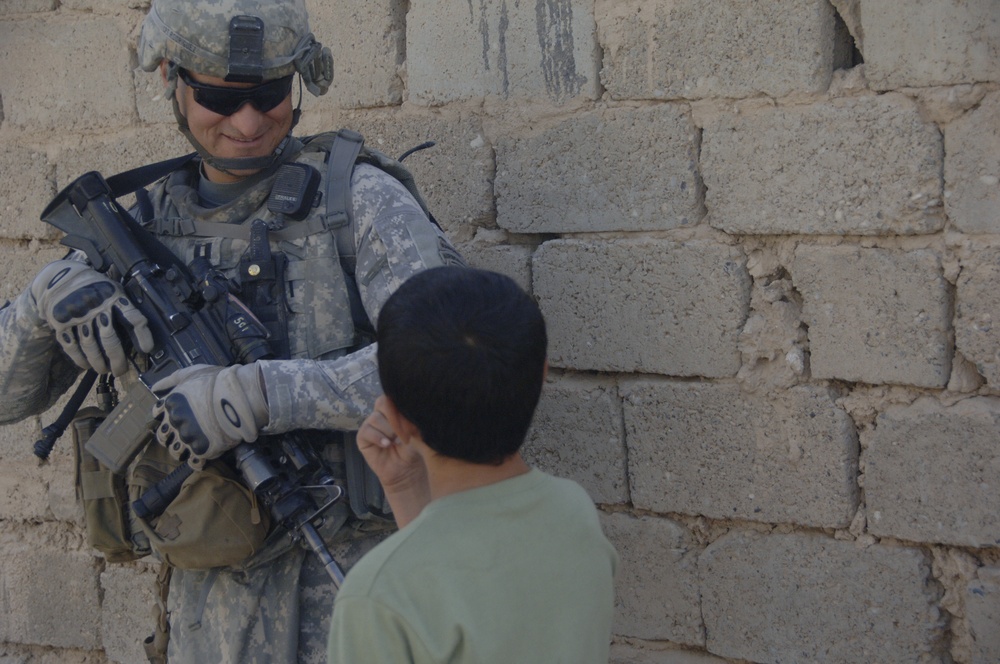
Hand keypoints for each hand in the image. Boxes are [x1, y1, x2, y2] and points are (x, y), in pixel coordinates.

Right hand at [31, 260, 153, 375]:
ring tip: (104, 370)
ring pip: (90, 346)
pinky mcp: (61, 322)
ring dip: (98, 362)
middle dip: (117, 359)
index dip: (142, 335)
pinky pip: (71, 346)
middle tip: (121, 370)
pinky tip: (86, 365)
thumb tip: (141, 334)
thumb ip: (125, 307)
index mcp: (115, 296)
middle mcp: (97, 305)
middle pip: (110, 339)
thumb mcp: (113, 289)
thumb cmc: (95, 288)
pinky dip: (80, 359)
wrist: (60, 278)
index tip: (147, 350)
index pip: (133, 317)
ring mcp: (77, 314)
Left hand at [151, 364, 268, 469]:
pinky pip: (193, 462)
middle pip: (163, 436)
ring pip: (175, 451)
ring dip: (181, 449)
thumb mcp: (191, 372)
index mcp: (170, 404)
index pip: (157, 415)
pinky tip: (202, 457)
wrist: (238, 396)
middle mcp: (175, 423)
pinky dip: (197, 461)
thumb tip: (155, 388)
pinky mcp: (202, 450)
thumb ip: (171, 380)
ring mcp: (187, 438)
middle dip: (170, 435)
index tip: (176, 416)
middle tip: (185, 432)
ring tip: (195, 444)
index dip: (166, 416)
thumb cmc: (216, 381)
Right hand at [357, 396, 428, 525]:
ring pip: (376, 418)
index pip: (394, 396)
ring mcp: (371, 424)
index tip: (413, 422)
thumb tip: (414, 408)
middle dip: (396, 419)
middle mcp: (381, 413)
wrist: (408, 472)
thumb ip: (413, 418)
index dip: (402, 406)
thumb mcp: (418, 431)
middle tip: (407, 434)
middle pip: (383, 403)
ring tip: (399, 442)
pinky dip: (378, 437)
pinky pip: (366, 431)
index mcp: (395, 407)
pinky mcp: (362, 437)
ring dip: (389, 430)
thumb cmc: (415, 449)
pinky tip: (388, 445)